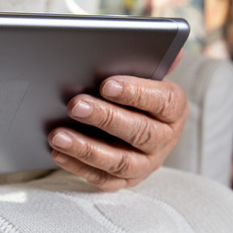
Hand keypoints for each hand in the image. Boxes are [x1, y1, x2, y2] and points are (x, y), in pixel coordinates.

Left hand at [47, 75, 187, 190]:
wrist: (129, 125)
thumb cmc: (132, 93)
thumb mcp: (143, 75)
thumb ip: (151, 61)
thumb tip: (174, 51)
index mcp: (173, 109)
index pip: (163, 101)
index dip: (136, 93)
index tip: (107, 85)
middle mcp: (164, 139)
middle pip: (139, 132)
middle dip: (105, 118)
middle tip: (75, 105)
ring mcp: (145, 164)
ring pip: (119, 161)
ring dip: (86, 148)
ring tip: (58, 135)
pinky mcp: (124, 181)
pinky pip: (102, 179)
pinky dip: (78, 167)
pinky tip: (58, 153)